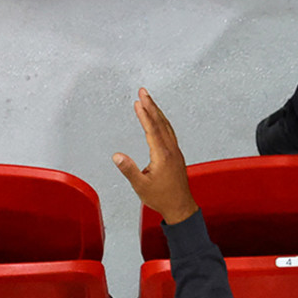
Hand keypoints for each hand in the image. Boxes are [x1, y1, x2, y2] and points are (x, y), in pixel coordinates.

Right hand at [115, 89, 199, 225]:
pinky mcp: (176, 154)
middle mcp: (171, 150)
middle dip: (151, 106)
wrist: (180, 206)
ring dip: (157, 112)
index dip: (145, 114)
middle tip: (143, 91)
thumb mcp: (140, 186)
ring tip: (148, 100)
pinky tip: (158, 120)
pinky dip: (162, 122)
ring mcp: (175, 151)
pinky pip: (169, 132)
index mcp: (162, 155)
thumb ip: (129, 169)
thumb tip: (116, 155)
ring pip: (166, 126)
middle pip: (161, 123)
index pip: (152, 130)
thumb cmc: (161, 197)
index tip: (138, 102)